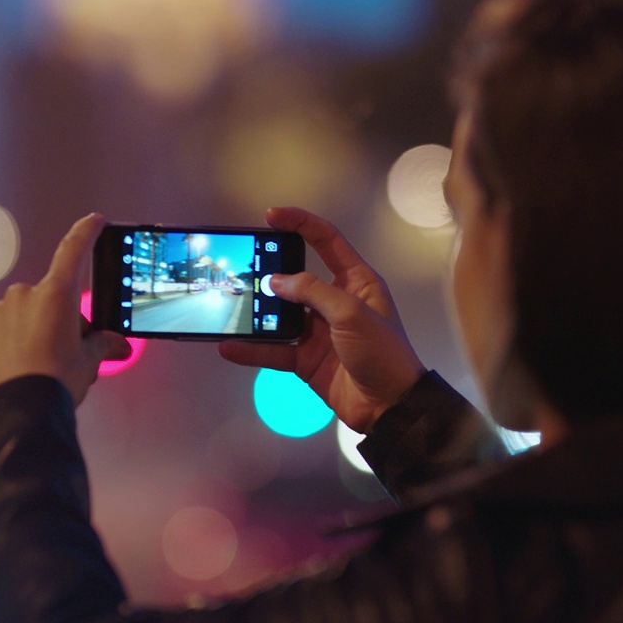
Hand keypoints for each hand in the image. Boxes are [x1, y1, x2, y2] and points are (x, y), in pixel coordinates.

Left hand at [0, 213, 131, 403]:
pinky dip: (16, 346)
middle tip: (72, 351)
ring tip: (45, 367)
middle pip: (51, 298)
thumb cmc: (53, 383)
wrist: (15, 414)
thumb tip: (117, 344)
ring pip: (25, 316)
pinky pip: (4, 333)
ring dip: (37, 332)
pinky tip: (24, 370)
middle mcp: (24, 297)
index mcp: (55, 295)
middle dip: (63, 319)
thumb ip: (102, 345)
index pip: (74, 251)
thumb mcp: (88, 362)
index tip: (94, 220)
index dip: (86, 232)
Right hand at [219, 207, 425, 433]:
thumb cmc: (385, 353)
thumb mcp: (352, 314)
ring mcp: (319, 331)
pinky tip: (232, 346)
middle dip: (270, 272)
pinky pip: (274, 349)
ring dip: (257, 313)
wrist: (390, 406)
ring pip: (280, 315)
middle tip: (244, 267)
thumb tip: (277, 281)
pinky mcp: (306, 358)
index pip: (326, 241)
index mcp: (356, 281)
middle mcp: (336, 302)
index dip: (300, 224)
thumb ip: (313, 292)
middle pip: (296, 278)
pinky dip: (252, 349)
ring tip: (233, 306)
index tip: (272, 216)